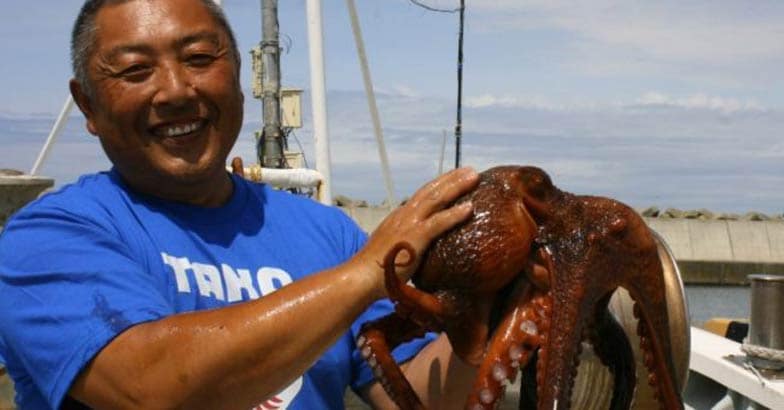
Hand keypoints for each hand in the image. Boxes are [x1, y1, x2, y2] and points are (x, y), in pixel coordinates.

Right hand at [351, 167, 478, 298]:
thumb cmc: (374, 272)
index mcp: (398, 218)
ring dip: (456, 186)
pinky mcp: (414, 237)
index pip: (421, 197)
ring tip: (473, 176)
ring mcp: (408, 224)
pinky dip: (455, 214)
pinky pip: (439, 222)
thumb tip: (412, 254)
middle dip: (450, 178)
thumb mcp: (390, 252)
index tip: (453, 179)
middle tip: (469, 170)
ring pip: (436, 199)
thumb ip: (403, 248)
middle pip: (430, 191)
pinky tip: (470, 208)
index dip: (438, 186)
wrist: (360, 278)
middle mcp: (403, 215)